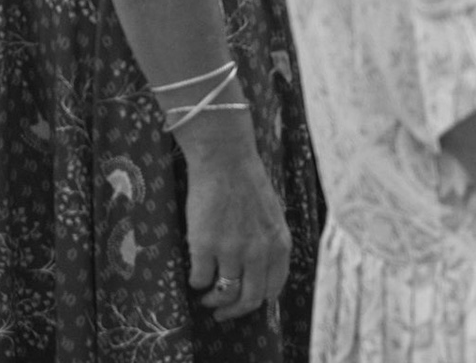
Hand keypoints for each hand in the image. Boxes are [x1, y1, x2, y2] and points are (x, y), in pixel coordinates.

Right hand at [183, 145, 291, 320]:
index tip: (245, 304)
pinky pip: (199, 279)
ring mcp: (232, 251)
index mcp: (279, 244)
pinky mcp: (205, 246)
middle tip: (220, 312)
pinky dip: (196, 282)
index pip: (273, 289)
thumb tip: (260, 273)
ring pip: (223, 294)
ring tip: (206, 294)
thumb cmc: (248, 185)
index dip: (258, 302)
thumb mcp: (272, 217)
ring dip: (212, 299)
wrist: (225, 162)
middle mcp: (259, 252)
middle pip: (250, 299)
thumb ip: (269, 245)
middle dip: (234, 311)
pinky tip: (195, 274)